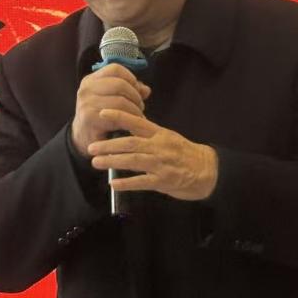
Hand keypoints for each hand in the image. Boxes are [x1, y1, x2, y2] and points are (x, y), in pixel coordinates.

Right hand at [71, 64, 150, 157]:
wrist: (83, 139)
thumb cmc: (101, 117)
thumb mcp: (113, 99)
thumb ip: (130, 91)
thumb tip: (146, 90)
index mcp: (91, 80)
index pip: (115, 69)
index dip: (131, 78)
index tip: (137, 91)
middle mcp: (86, 89)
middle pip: (120, 84)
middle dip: (135, 96)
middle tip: (140, 107)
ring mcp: (86, 103)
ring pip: (121, 100)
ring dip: (135, 110)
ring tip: (137, 117)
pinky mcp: (90, 118)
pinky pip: (117, 115)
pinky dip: (129, 120)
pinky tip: (131, 125)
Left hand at [87, 110, 218, 200]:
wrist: (206, 170)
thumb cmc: (184, 152)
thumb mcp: (168, 137)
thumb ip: (148, 134)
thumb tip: (126, 127)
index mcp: (160, 133)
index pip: (137, 122)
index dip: (119, 117)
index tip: (102, 113)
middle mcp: (160, 147)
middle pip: (131, 143)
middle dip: (109, 145)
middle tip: (91, 147)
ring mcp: (161, 164)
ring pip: (133, 161)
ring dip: (113, 161)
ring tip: (96, 162)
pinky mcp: (163, 181)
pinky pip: (142, 182)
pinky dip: (126, 183)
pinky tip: (113, 183)